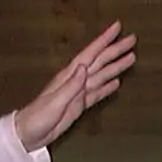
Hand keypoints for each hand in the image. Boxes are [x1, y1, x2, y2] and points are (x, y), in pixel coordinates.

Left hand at [13, 23, 135, 150]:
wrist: (29, 134)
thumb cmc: (38, 117)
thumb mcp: (55, 101)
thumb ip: (71, 86)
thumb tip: (85, 67)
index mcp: (69, 76)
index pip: (90, 54)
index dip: (104, 40)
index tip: (117, 27)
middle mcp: (76, 81)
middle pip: (100, 61)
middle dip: (115, 50)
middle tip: (133, 39)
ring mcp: (78, 93)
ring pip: (102, 75)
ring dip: (116, 66)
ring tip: (131, 57)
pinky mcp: (79, 105)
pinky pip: (97, 92)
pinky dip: (108, 87)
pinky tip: (117, 82)